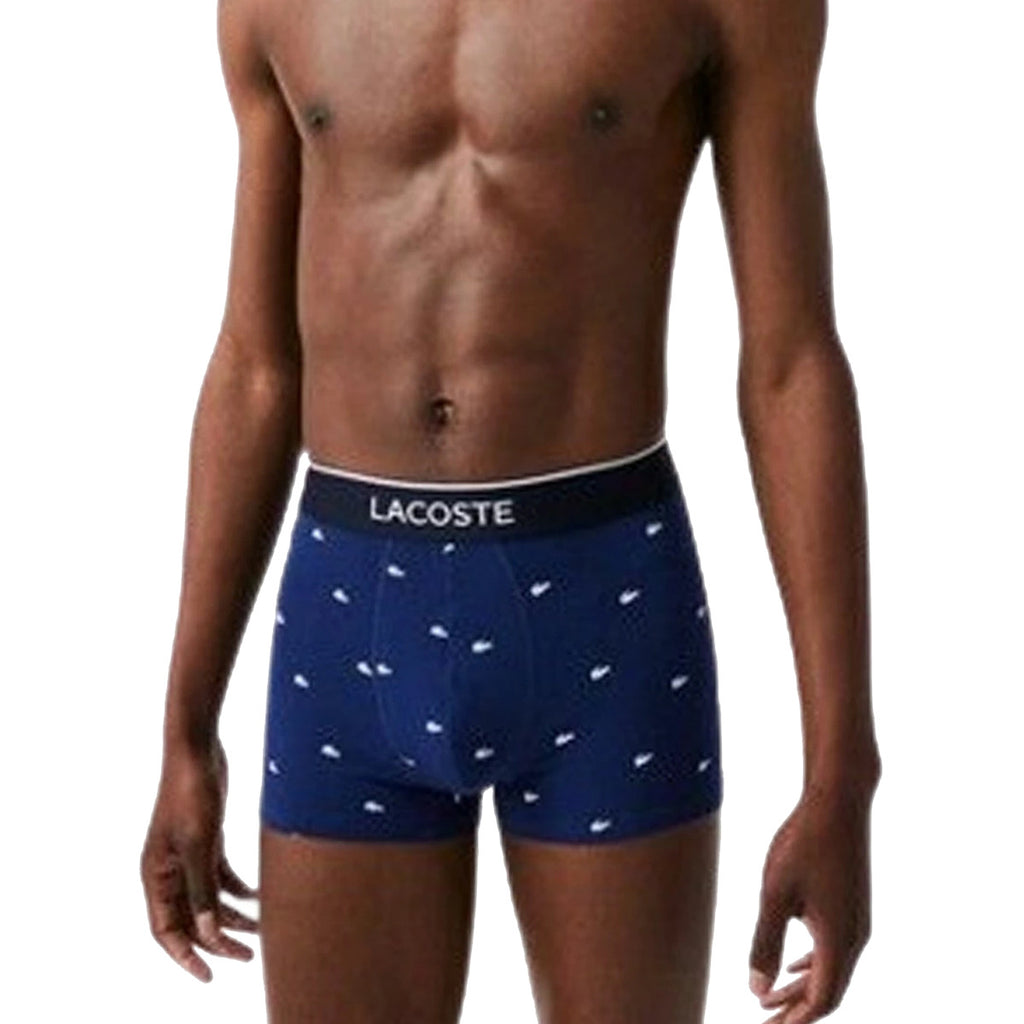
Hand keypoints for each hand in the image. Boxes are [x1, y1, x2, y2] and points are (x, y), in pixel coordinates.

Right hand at [140, 737, 259, 981]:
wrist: (197, 750)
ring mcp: (188, 856)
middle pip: (190, 919)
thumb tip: (208, 933)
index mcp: (155, 875)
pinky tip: (260, 897)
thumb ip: (202, 889)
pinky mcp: (207, 840)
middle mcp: (168, 870)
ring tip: (261, 932)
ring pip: (208, 900)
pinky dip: (238, 890)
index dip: (185, 956)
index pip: (165, 930)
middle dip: (217, 941)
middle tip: (248, 957)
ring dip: (232, 917)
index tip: (209, 976)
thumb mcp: (199, 844)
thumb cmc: (191, 793)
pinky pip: (220, 877)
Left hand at [749, 784, 873, 1022]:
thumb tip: (757, 990)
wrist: (839, 802)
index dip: (796, 1018)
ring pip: (831, 968)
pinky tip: (794, 964)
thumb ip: (765, 943)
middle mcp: (855, 937)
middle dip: (795, 1009)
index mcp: (838, 940)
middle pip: (827, 989)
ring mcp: (857, 920)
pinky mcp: (852, 904)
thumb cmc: (804, 844)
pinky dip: (812, 964)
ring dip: (801, 987)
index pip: (821, 999)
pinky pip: (834, 948)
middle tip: (764, 1022)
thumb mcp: (775, 894)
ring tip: (771, 1001)